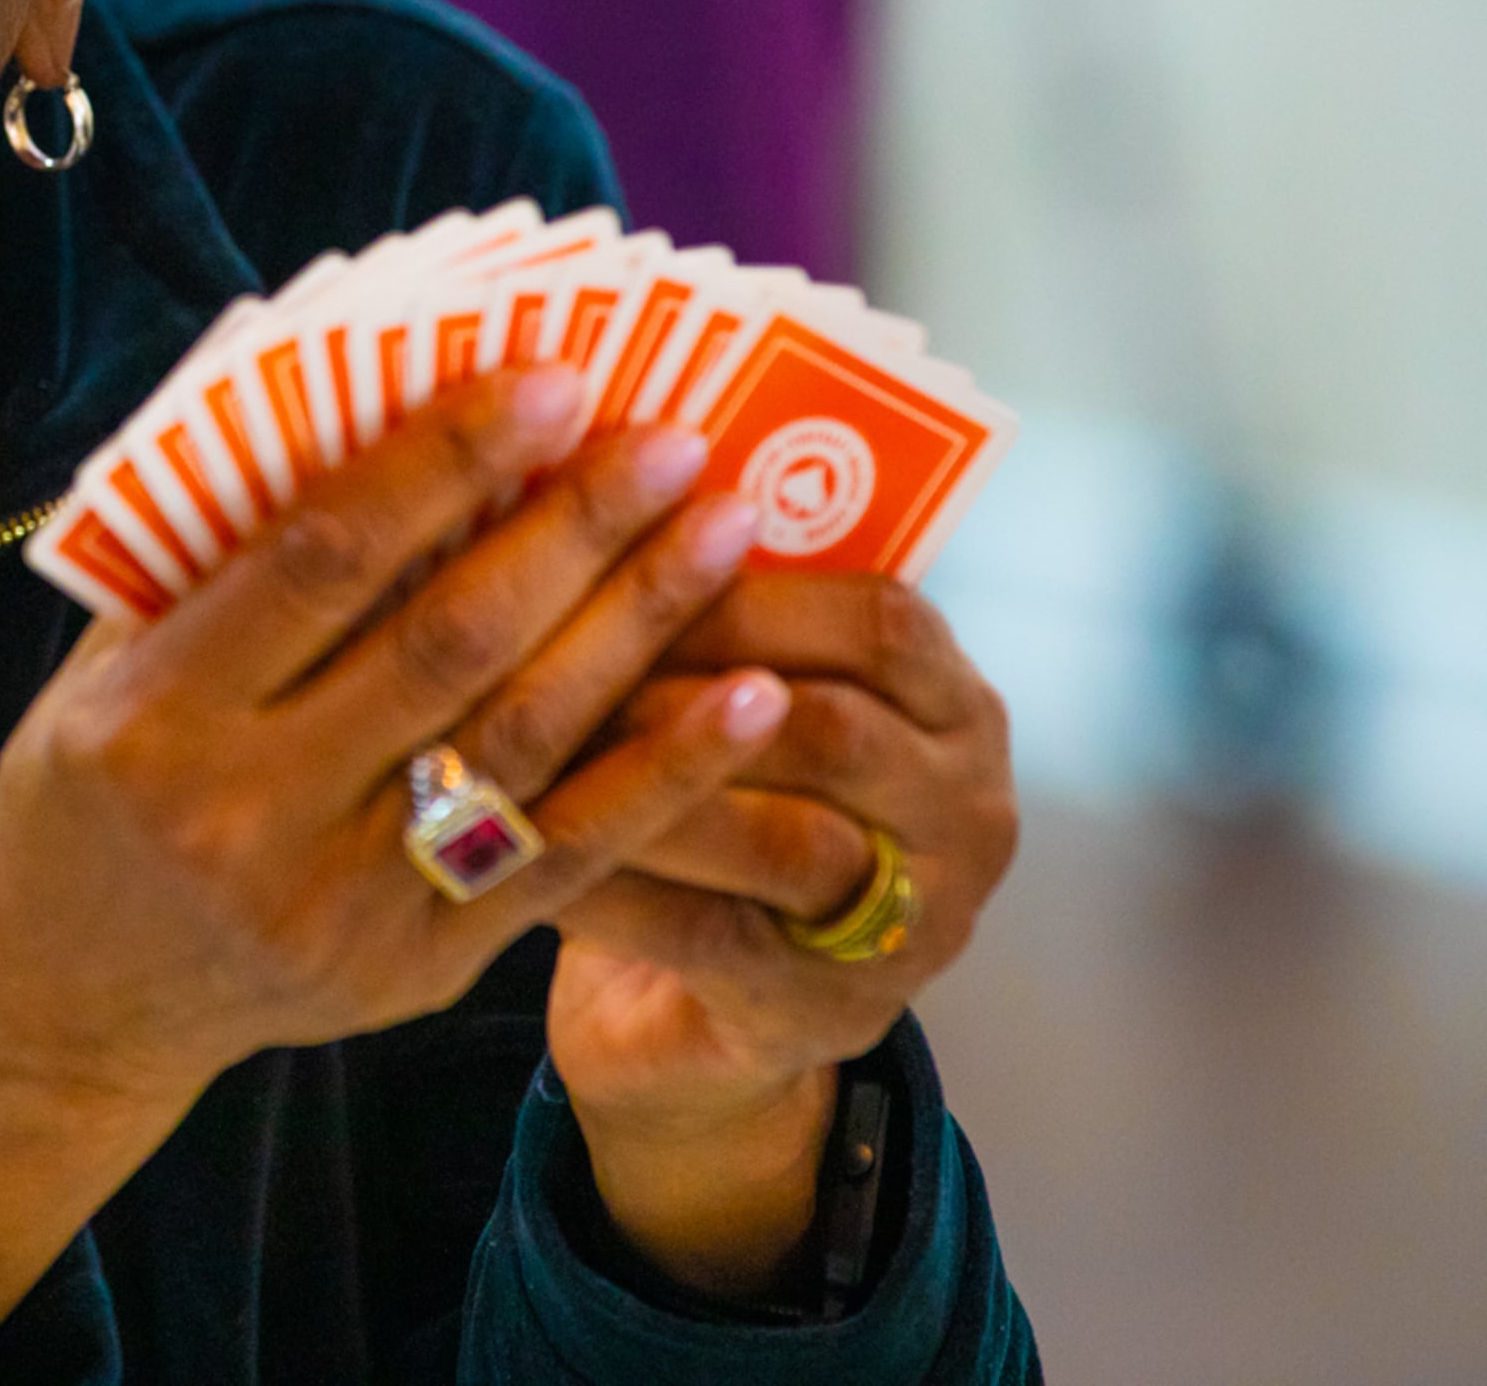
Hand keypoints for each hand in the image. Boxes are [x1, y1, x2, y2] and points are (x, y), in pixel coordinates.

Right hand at [0, 375, 775, 1377]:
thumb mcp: (109, 659)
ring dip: (643, 622)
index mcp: (154, 713)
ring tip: (729, 526)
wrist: (68, 997)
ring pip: (525, 741)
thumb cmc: (92, 783)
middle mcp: (247, 813)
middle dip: (577, 526)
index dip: (446, 459)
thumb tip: (367, 384)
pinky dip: (668, 771)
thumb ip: (219, 542)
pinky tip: (750, 695)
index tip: (551, 379)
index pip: (324, 558)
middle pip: (448, 643)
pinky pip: (569, 856)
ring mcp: (341, 903)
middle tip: (673, 436)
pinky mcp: (419, 968)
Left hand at [538, 576, 1020, 1297]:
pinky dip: (609, 881)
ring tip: (533, 740)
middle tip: (553, 649)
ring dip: (646, 780)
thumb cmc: (713, 806)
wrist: (704, 1015)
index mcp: (955, 704)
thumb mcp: (747, 695)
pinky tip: (518, 845)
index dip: (751, 584)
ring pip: (780, 832)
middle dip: (686, 680)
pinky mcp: (827, 1009)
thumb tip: (596, 470)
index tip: (628, 545)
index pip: (884, 618)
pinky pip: (709, 931)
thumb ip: (720, 603)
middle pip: (834, 724)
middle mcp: (968, 808)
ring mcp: (917, 922)